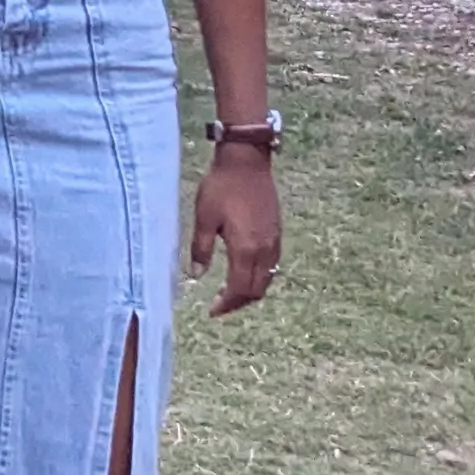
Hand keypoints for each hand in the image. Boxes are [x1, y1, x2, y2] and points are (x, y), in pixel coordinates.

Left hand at [189, 145, 281, 313]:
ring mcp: (275, 241)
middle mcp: (265, 249)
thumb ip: (201, 248)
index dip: (227, 304)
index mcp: (246, 248)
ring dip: (250, 290)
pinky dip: (259, 277)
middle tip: (219, 305)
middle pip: (257, 289)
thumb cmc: (221, 188)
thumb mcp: (204, 218)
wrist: (247, 163)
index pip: (241, 289)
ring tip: (229, 292)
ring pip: (268, 279)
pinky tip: (243, 272)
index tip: (212, 311)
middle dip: (239, 302)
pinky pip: (272, 265)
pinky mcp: (277, 232)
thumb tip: (197, 275)